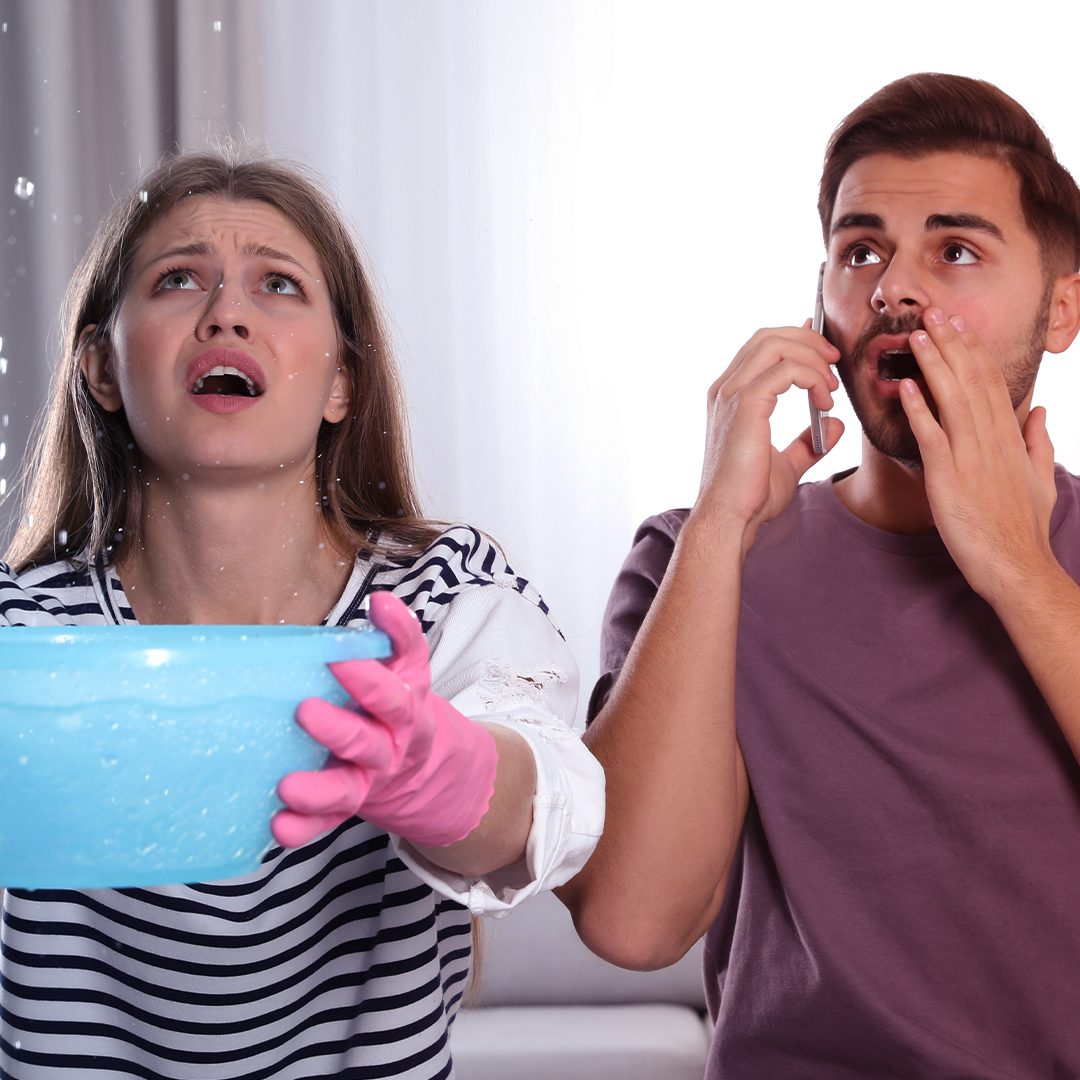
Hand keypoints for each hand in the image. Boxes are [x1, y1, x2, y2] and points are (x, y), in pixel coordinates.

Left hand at [272, 591, 498, 848]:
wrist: (428, 770)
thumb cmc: (401, 706)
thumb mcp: (410, 672)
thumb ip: (396, 637)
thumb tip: (381, 600)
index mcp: (407, 708)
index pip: (396, 689)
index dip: (374, 670)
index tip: (342, 649)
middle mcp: (391, 746)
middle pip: (370, 740)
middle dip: (339, 728)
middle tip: (304, 710)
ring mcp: (369, 781)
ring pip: (347, 789)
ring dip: (319, 790)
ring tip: (287, 785)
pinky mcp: (347, 807)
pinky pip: (326, 822)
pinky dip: (303, 827)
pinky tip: (278, 825)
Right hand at [696, 323, 842, 549]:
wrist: (731, 518)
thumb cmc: (750, 497)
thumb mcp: (788, 465)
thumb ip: (808, 443)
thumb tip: (835, 424)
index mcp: (729, 398)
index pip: (760, 347)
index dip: (796, 338)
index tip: (825, 353)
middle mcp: (725, 389)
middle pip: (768, 336)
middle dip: (808, 341)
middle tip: (835, 363)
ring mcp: (732, 394)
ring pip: (777, 345)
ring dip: (813, 359)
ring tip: (830, 388)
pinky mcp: (746, 404)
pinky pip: (786, 369)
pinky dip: (812, 378)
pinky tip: (823, 402)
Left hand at [900, 308, 1057, 602]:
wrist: (1017, 567)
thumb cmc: (1022, 529)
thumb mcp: (1039, 480)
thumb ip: (1037, 442)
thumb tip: (1037, 411)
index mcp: (1009, 439)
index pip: (990, 384)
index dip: (972, 352)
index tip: (959, 326)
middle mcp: (991, 441)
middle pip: (972, 381)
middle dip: (952, 344)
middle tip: (933, 313)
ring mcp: (971, 458)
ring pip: (952, 400)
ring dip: (933, 365)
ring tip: (917, 335)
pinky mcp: (949, 479)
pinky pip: (932, 437)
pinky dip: (919, 410)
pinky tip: (907, 386)